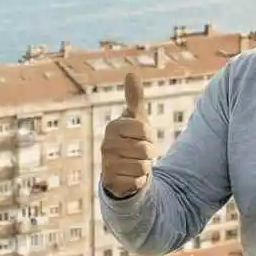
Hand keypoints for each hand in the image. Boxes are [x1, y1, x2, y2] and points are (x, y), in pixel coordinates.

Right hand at [101, 72, 155, 198]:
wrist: (122, 170)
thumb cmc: (132, 140)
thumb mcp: (136, 119)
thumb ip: (135, 98)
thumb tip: (131, 73)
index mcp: (113, 127)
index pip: (144, 129)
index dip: (149, 134)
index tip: (143, 136)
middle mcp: (106, 145)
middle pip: (145, 150)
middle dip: (149, 153)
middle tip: (140, 152)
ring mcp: (107, 164)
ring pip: (142, 166)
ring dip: (145, 167)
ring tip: (135, 164)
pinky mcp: (111, 182)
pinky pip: (137, 181)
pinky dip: (139, 181)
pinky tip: (131, 177)